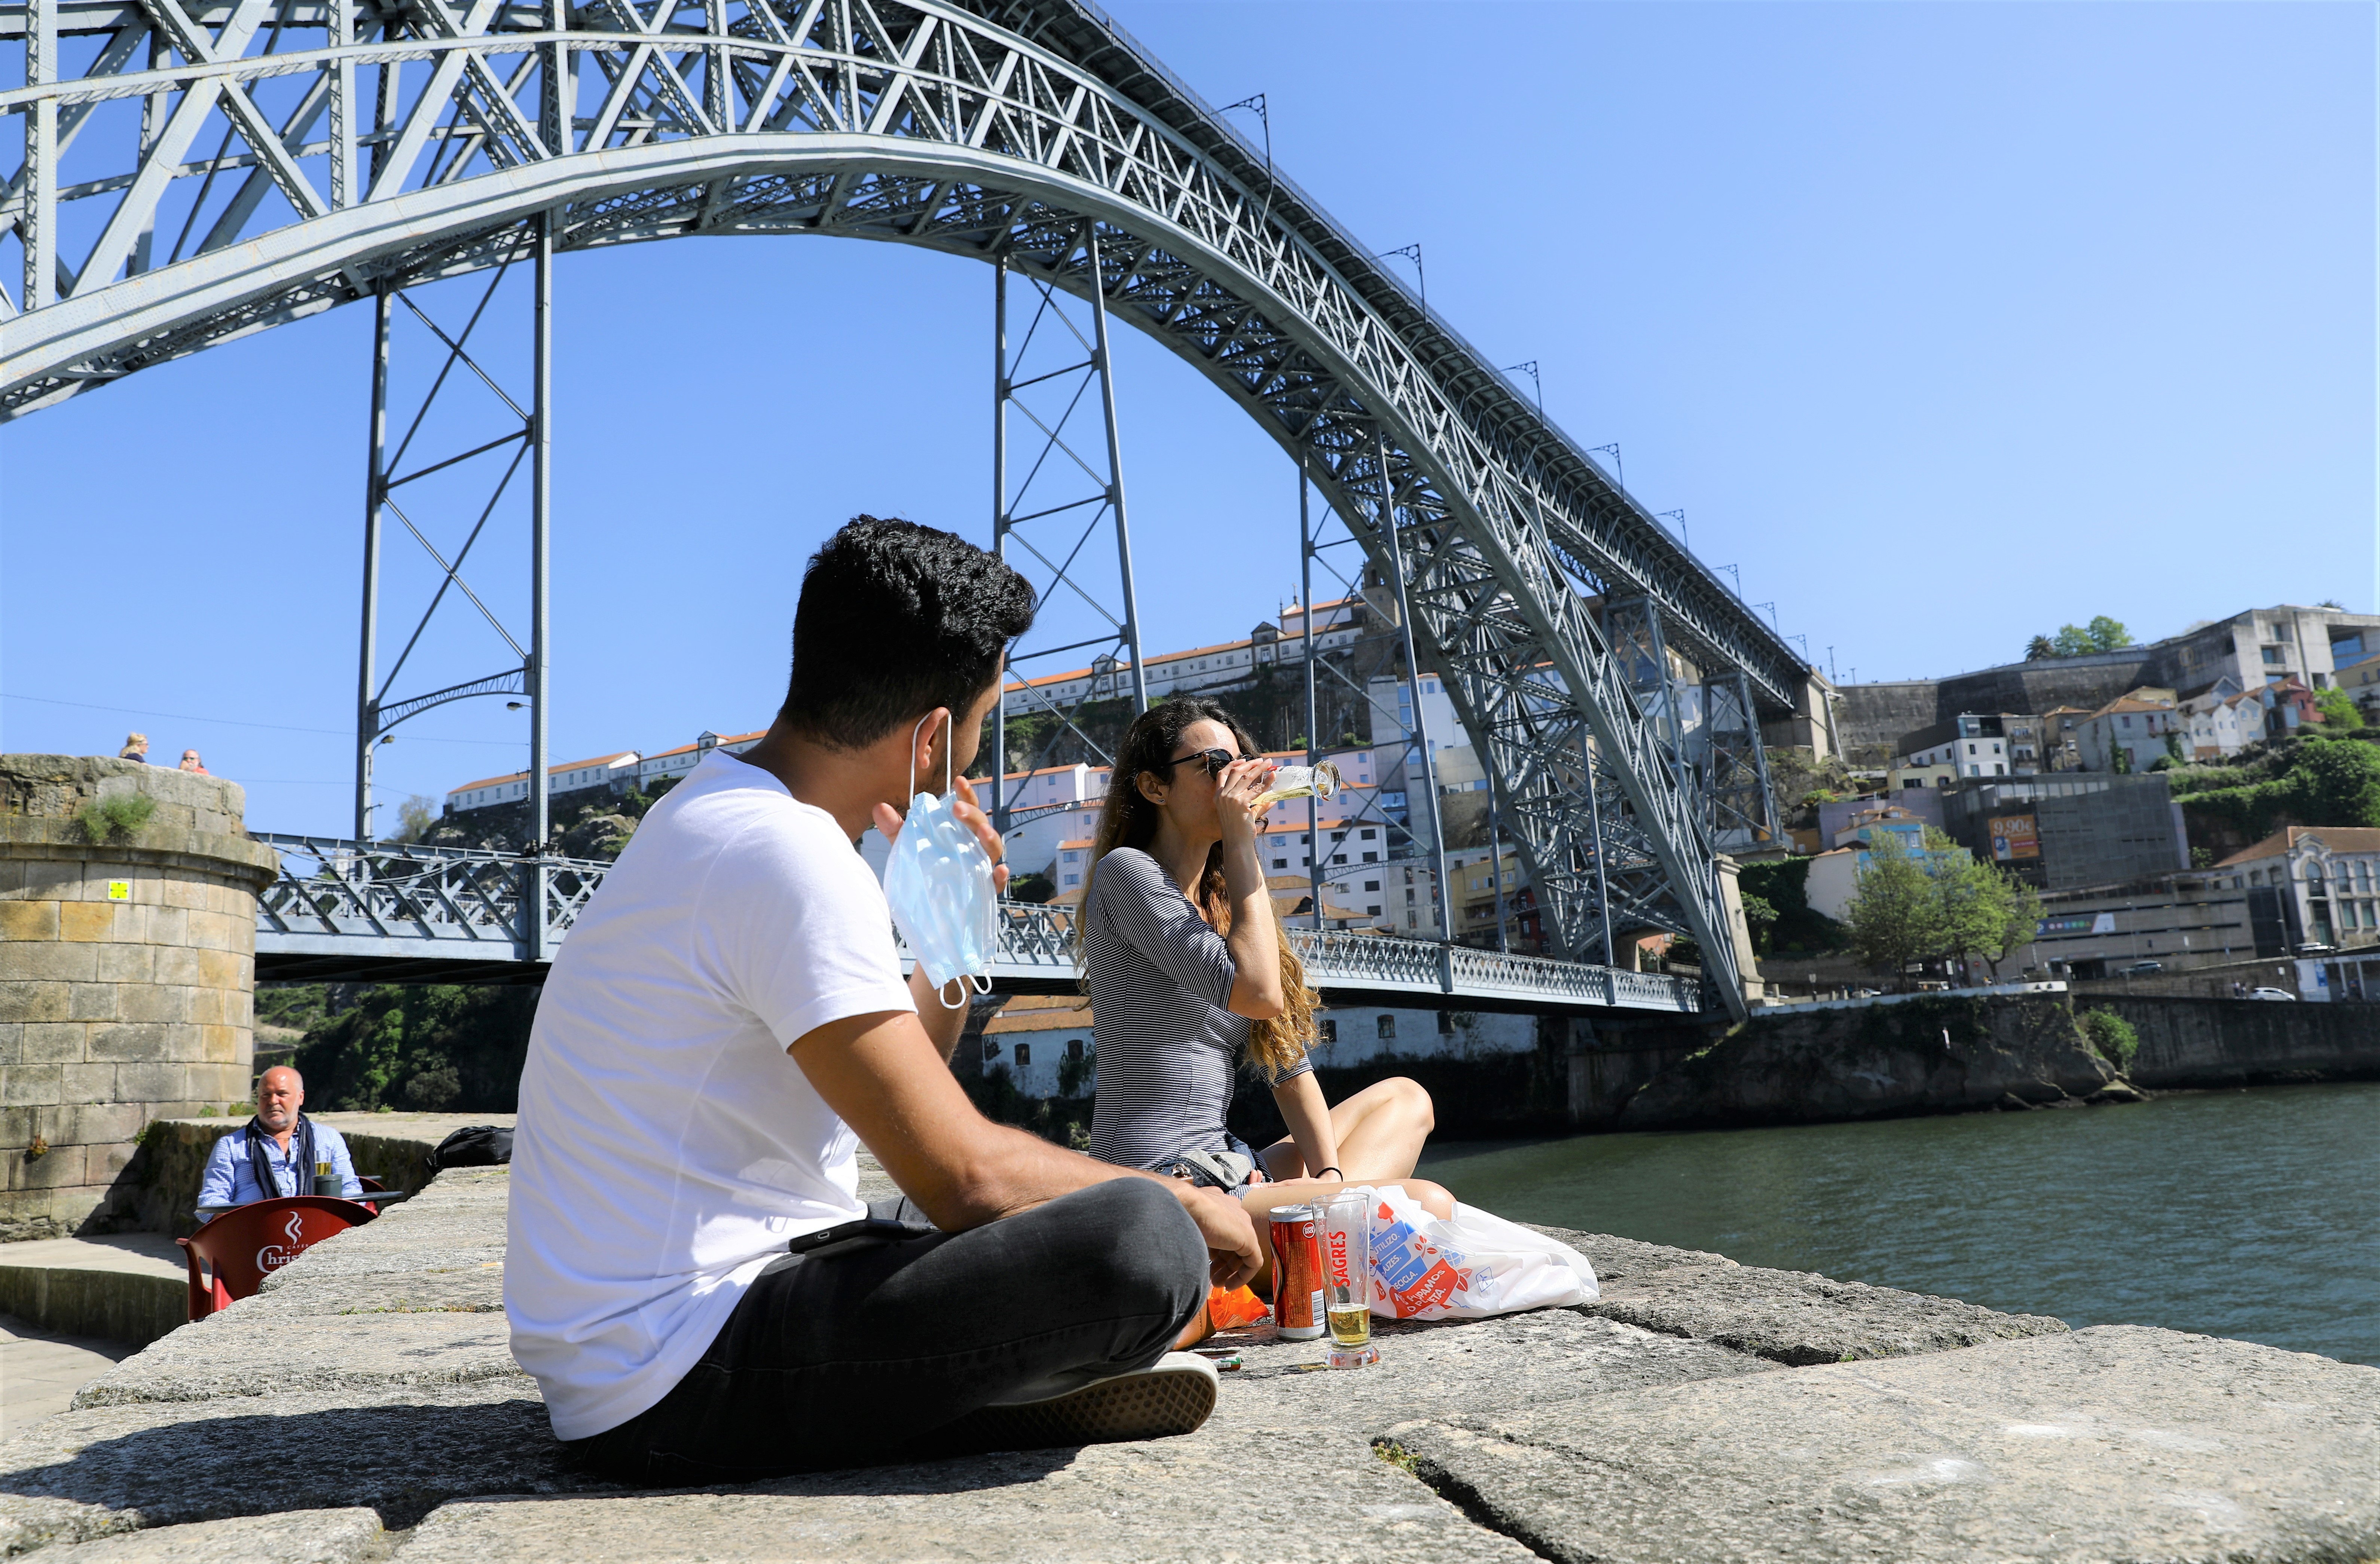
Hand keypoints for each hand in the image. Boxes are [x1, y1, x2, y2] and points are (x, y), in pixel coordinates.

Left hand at [872, 773, 1008, 892]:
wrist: (929, 912)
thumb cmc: (925, 871)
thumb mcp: (908, 849)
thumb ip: (896, 830)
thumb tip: (879, 807)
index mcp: (960, 832)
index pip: (968, 808)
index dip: (966, 794)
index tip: (958, 781)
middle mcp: (975, 847)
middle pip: (981, 826)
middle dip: (972, 815)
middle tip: (957, 809)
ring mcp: (982, 868)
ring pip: (993, 851)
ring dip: (990, 838)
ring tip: (982, 831)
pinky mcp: (984, 892)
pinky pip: (996, 884)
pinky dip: (1000, 877)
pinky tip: (999, 871)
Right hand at [1171, 1179, 1260, 1288]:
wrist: (1184, 1204)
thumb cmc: (1178, 1212)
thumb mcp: (1186, 1226)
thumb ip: (1192, 1236)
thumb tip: (1184, 1251)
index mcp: (1217, 1203)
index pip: (1221, 1229)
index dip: (1213, 1251)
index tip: (1205, 1262)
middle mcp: (1232, 1209)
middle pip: (1231, 1241)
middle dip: (1221, 1264)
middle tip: (1211, 1278)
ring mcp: (1242, 1222)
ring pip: (1242, 1252)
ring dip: (1229, 1271)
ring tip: (1216, 1283)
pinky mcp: (1248, 1237)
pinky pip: (1253, 1261)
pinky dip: (1243, 1276)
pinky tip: (1229, 1286)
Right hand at [1213, 758, 1274, 842]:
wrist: (1237, 843)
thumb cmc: (1239, 831)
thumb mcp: (1244, 814)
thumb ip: (1256, 805)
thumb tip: (1271, 799)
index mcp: (1218, 796)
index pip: (1222, 774)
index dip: (1233, 764)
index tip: (1244, 760)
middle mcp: (1223, 795)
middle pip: (1236, 772)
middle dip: (1250, 764)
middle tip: (1262, 760)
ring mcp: (1231, 798)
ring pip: (1246, 777)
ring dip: (1259, 769)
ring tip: (1269, 764)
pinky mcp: (1241, 803)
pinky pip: (1257, 789)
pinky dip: (1266, 782)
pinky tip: (1273, 777)